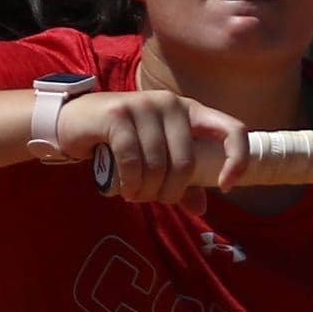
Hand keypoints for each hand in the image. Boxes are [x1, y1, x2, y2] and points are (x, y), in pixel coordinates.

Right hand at [64, 88, 249, 201]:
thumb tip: (201, 208)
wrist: (75, 122)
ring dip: (146, 191)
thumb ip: (180, 183)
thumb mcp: (155, 161)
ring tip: (134, 195)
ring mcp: (145, 105)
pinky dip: (130, 183)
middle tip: (151, 199)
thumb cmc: (120, 143)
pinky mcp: (118, 114)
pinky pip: (133, 160)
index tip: (226, 186)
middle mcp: (171, 103)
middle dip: (169, 192)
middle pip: (185, 163)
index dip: (237, 159)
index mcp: (190, 111)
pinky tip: (125, 190)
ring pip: (158, 165)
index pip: (232, 129)